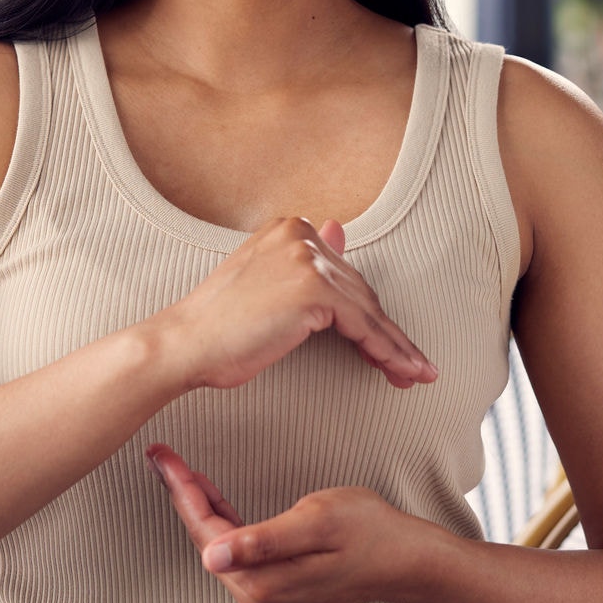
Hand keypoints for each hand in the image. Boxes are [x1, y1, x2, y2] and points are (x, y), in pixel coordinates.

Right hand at [147, 217, 436, 391]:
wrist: (185, 344)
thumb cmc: (218, 326)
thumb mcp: (265, 283)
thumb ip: (304, 260)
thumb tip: (338, 228)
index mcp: (288, 228)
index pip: (343, 275)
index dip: (368, 314)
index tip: (390, 342)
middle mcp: (299, 234)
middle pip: (360, 291)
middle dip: (387, 333)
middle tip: (412, 367)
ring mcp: (306, 259)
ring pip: (368, 309)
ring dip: (397, 347)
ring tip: (416, 374)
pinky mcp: (313, 288)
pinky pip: (363, 324)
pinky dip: (385, 350)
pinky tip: (400, 370)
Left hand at [147, 444, 440, 602]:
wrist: (406, 560)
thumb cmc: (370, 533)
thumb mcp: (316, 522)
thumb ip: (262, 540)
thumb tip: (212, 557)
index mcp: (262, 584)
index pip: (207, 533)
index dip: (182, 492)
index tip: (162, 458)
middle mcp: (258, 599)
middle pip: (207, 540)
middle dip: (184, 496)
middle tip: (163, 456)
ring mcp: (267, 598)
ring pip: (219, 545)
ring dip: (200, 506)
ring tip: (180, 470)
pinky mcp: (276, 589)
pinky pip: (237, 551)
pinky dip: (223, 520)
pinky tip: (215, 497)